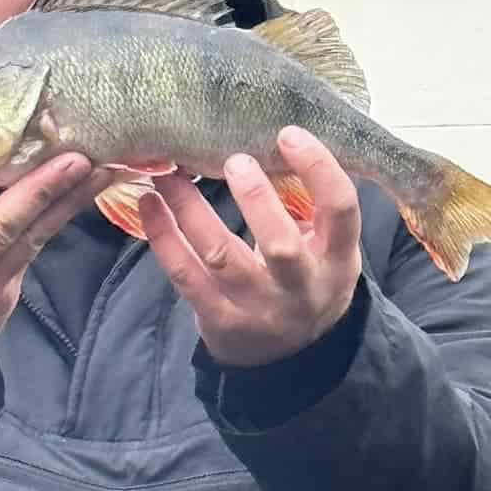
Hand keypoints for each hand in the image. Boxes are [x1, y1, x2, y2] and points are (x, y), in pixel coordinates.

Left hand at [138, 127, 361, 365]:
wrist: (290, 357)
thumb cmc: (306, 279)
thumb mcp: (329, 249)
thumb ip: (314, 206)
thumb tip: (277, 137)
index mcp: (337, 261)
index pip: (341, 211)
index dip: (319, 169)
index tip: (289, 133)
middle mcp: (301, 288)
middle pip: (280, 245)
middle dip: (255, 198)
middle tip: (233, 160)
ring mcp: (258, 309)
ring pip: (220, 256)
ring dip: (191, 209)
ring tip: (169, 174)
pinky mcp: (219, 320)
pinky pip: (185, 274)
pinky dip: (163, 236)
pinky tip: (149, 204)